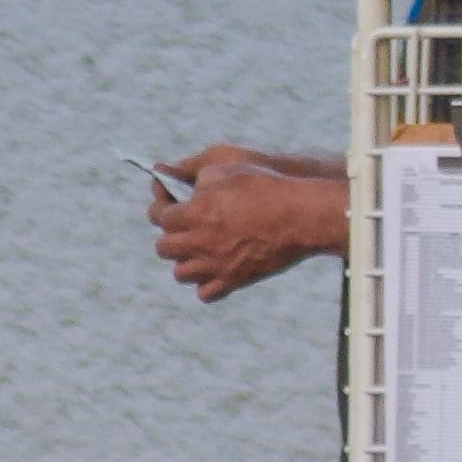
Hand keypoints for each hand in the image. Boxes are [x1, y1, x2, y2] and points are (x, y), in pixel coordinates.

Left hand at [152, 151, 349, 299]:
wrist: (302, 216)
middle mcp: (198, 242)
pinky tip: (216, 268)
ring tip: (199, 250)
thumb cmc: (266, 187)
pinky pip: (205, 294)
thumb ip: (196, 176)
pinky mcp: (234, 280)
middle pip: (163, 248)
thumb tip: (181, 183)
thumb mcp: (228, 168)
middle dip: (171, 235)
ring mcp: (215, 265)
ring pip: (180, 273)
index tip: (168, 204)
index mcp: (193, 213)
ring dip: (185, 261)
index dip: (161, 206)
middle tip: (185, 227)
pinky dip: (205, 284)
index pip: (159, 216)